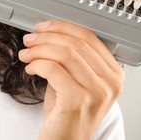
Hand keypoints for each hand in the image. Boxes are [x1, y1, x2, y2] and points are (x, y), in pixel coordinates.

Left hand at [18, 20, 124, 139]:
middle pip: (76, 44)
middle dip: (46, 37)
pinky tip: (30, 69)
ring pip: (64, 54)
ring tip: (26, 54)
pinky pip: (53, 69)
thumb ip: (71, 58)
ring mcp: (97, 92)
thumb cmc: (68, 112)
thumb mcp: (76, 80)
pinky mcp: (78, 101)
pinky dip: (37, 64)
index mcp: (114, 73)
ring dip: (39, 50)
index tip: (43, 26)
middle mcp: (111, 82)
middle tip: (29, 40)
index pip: (90, 37)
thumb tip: (48, 33)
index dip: (62, 27)